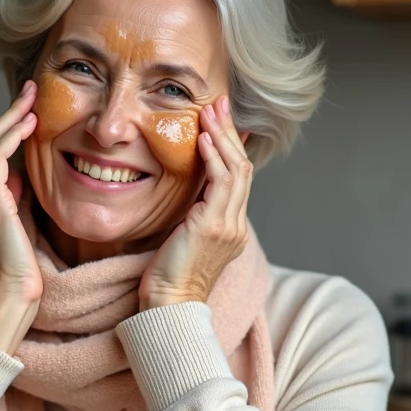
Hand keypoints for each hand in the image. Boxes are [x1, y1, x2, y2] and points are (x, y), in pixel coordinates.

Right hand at [0, 80, 41, 353]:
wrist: (8, 304)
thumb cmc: (21, 281)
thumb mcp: (22, 234)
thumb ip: (20, 206)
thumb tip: (25, 179)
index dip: (8, 134)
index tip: (28, 115)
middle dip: (8, 115)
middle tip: (30, 92)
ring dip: (11, 117)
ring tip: (31, 97)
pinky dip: (12, 136)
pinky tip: (30, 123)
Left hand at [139, 95, 251, 310]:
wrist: (169, 307)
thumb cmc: (167, 280)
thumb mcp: (183, 240)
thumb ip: (192, 216)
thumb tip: (187, 196)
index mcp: (232, 229)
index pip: (239, 179)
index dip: (233, 146)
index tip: (223, 120)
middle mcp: (236, 226)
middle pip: (243, 168)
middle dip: (231, 132)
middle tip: (220, 103)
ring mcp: (228, 227)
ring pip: (236, 171)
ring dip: (223, 137)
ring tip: (210, 111)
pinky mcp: (213, 227)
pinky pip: (220, 184)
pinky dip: (213, 158)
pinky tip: (203, 138)